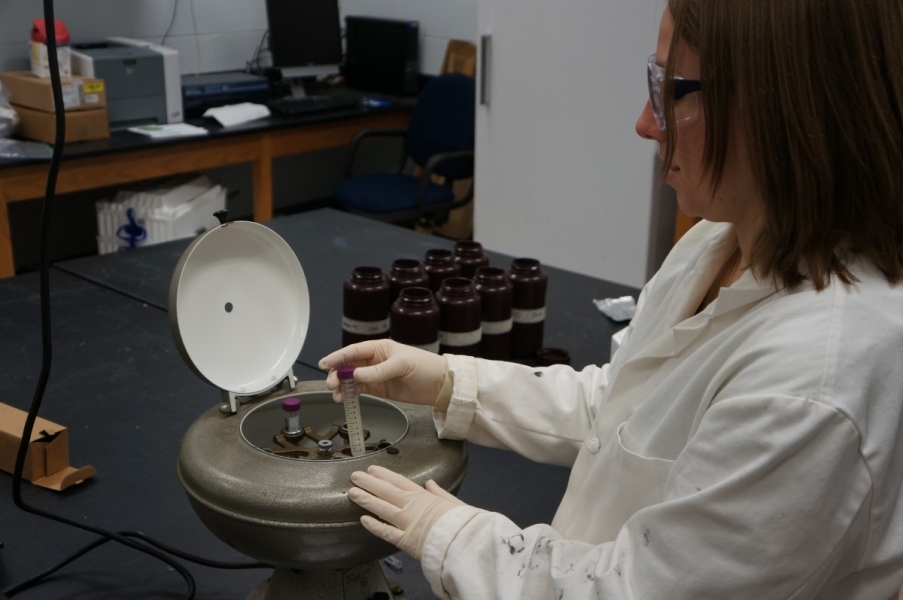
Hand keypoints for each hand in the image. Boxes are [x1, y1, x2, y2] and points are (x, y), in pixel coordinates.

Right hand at [319, 339, 447, 404]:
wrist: (440, 385)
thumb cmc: (425, 367)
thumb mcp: (401, 366)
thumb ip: (378, 371)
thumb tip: (355, 376)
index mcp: (380, 348)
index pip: (353, 351)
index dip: (337, 356)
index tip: (324, 363)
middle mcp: (375, 360)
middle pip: (349, 365)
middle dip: (337, 374)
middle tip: (331, 384)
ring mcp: (376, 375)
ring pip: (351, 379)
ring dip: (341, 386)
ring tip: (336, 395)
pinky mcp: (379, 388)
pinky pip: (360, 390)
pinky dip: (350, 394)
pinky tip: (344, 398)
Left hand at [348, 465, 465, 560]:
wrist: (464, 540)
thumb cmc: (462, 521)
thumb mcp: (453, 502)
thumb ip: (439, 492)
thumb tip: (430, 483)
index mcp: (423, 496)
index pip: (399, 481)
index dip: (383, 475)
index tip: (372, 469)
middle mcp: (411, 506)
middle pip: (385, 491)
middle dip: (369, 483)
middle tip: (354, 476)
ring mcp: (405, 522)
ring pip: (381, 508)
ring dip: (366, 499)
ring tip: (352, 492)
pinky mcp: (404, 540)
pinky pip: (385, 532)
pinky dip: (374, 526)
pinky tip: (362, 520)